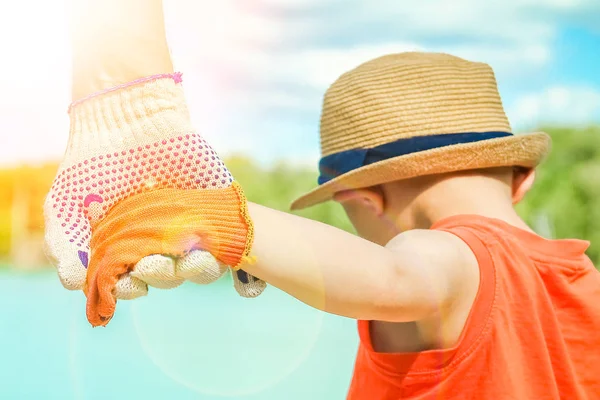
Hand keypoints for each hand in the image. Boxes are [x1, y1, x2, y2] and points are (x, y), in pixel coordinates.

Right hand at [43, 74, 264, 321]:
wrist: (123, 116)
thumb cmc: (90, 162)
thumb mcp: (65, 204)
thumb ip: (66, 245)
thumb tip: (76, 284)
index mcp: (128, 247)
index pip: (134, 282)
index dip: (131, 289)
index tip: (129, 286)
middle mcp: (160, 241)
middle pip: (167, 274)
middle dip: (161, 274)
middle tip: (153, 265)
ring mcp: (189, 224)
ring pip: (197, 261)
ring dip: (192, 268)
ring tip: (187, 260)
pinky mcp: (213, 205)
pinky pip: (224, 234)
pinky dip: (219, 244)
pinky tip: (208, 246)